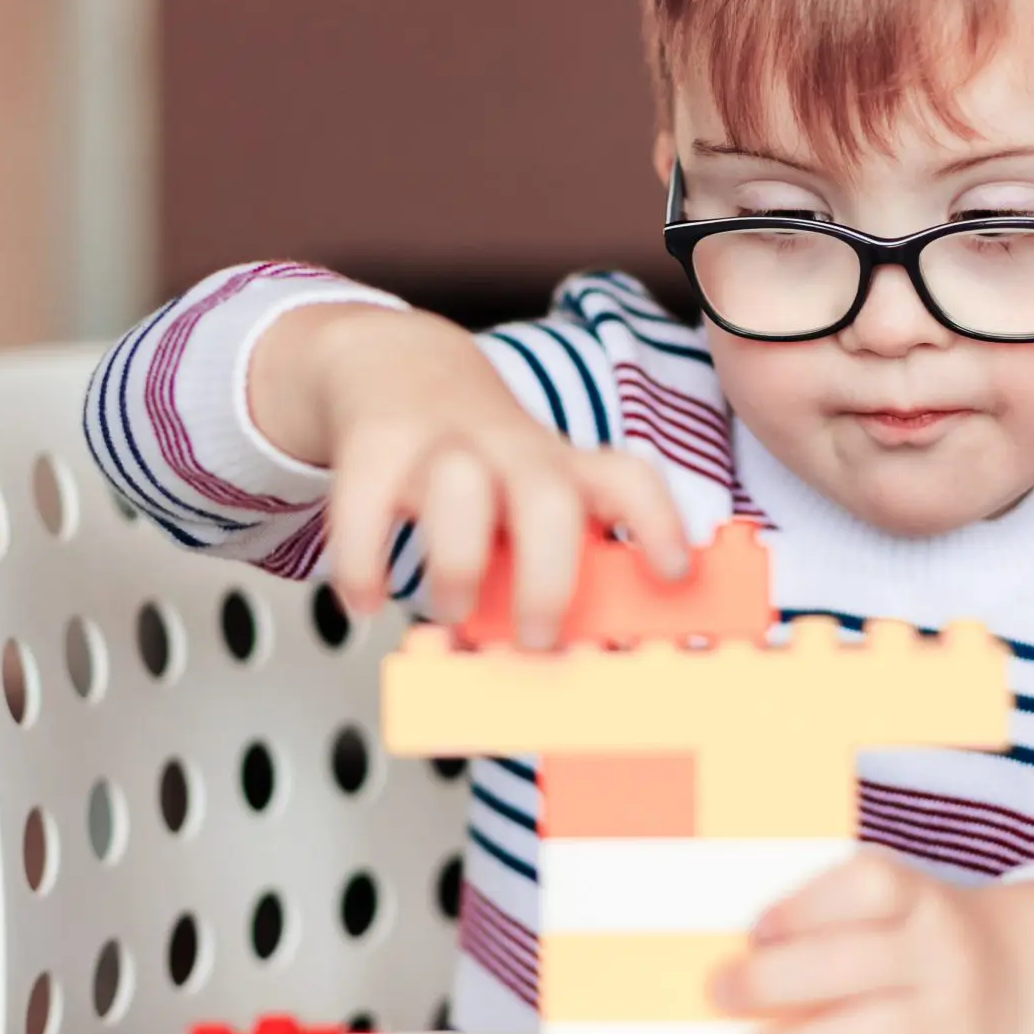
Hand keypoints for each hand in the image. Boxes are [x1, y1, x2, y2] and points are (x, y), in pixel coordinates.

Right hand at [249, 304, 688, 646]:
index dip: (656, 524)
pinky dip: (362, 565)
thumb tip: (572, 665)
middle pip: (545, 495)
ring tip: (451, 607)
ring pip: (457, 487)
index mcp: (560, 469)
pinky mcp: (375, 449)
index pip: (626, 480)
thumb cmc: (476, 460)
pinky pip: (362, 505)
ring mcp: (440, 447)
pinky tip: (366, 600)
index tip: (672, 572)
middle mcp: (508, 454)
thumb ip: (549, 567)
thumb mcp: (528, 496)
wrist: (397, 368)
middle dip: (548, 576)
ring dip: (456, 564)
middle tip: (538, 638)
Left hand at [708, 851, 1033, 1033]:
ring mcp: (954, 1020)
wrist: (1013, 977)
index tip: (756, 928)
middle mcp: (944, 954)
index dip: (808, 906)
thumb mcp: (889, 904)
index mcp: (920, 898)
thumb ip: (825, 920)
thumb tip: (736, 959)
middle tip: (720, 992)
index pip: (869, 888)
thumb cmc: (912, 936)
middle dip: (776, 981)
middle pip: (855, 965)